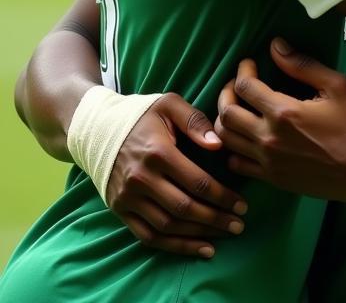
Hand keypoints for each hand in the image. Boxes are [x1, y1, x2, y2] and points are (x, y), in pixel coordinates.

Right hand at [106, 93, 247, 257]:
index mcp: (158, 152)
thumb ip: (195, 122)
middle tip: (239, 225)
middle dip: (215, 220)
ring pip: (167, 226)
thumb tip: (218, 145)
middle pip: (184, 208)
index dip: (222, 196)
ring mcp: (128, 198)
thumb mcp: (170, 104)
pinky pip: (148, 236)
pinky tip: (198, 248)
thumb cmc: (142, 115)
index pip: (197, 182)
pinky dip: (174, 246)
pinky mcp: (120, 210)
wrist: (97, 129)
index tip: (242, 204)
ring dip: (198, 235)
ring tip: (223, 236)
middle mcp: (141, 179)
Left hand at [215, 40, 345, 202]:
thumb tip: (275, 46)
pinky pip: (237, 164)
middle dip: (227, 93)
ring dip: (226, 119)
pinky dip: (233, 149)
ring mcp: (267, 160)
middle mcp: (268, 136)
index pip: (245, 87)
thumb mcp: (336, 86)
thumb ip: (303, 66)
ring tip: (237, 109)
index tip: (249, 64)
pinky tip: (244, 138)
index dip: (243, 71)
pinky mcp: (271, 177)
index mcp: (283, 111)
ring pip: (227, 139)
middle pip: (227, 113)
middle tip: (237, 85)